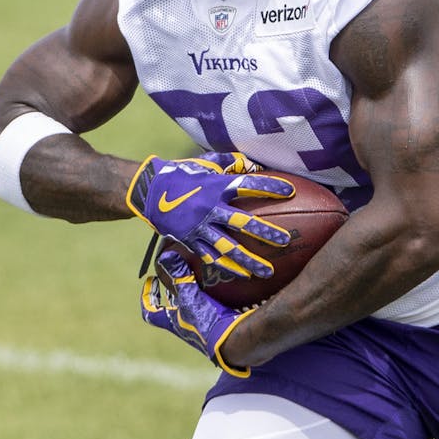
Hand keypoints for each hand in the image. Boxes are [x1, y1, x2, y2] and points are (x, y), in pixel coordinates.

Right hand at [126, 154, 293, 278]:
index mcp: (216, 187)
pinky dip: (227, 267)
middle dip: (265, 232)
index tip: (291, 191)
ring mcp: (199, 228)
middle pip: (242, 223)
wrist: (148, 191)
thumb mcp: (206, 162)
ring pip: (228, 248)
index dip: (270, 188)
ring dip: (248, 261)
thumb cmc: (183, 174)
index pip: (248, 185)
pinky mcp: (190, 241)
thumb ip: (231, 163)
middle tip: (285, 240)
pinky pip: (211, 257)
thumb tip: (255, 164)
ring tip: (268, 272)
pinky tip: (243, 276)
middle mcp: (209, 209)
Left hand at [142, 250, 253, 376]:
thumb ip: (180, 276)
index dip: (147, 297)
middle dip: (171, 293)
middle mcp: (185, 327)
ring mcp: (201, 328)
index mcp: (173, 323)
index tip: (150, 281)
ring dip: (191, 294)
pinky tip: (220, 285)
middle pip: (171, 310)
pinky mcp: (217, 324)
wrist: (234, 340)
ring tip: (196, 277)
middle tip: (172, 277)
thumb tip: (165, 256)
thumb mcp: (191, 296)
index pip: (151, 312)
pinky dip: (210, 296)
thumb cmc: (207, 321)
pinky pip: (209, 308)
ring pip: (191, 308)